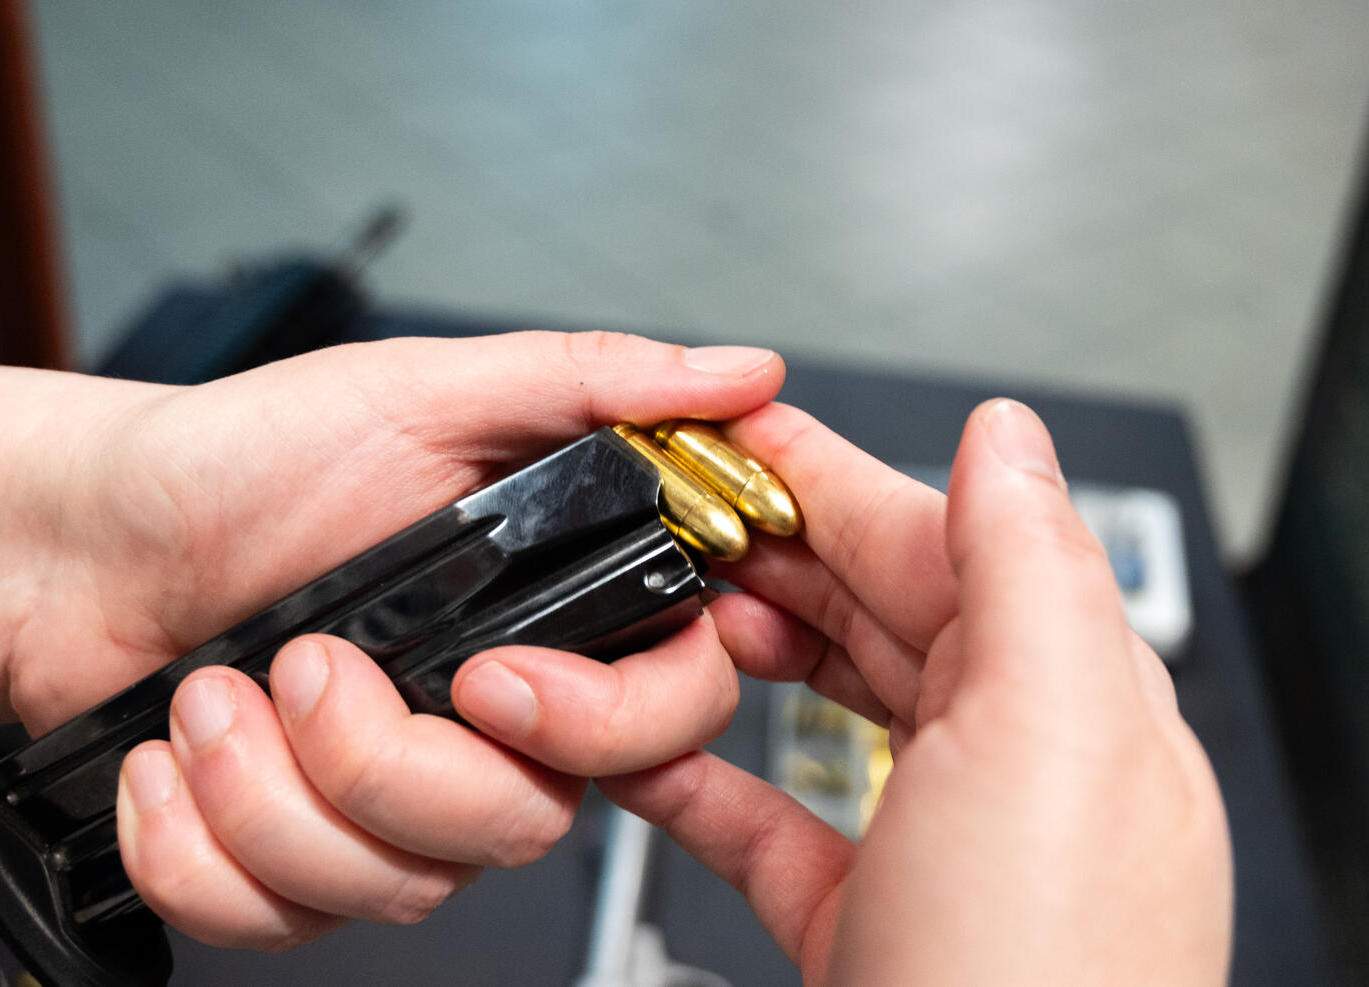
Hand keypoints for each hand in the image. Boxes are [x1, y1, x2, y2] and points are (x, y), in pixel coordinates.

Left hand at [0, 331, 780, 947]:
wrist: (79, 538)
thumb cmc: (242, 457)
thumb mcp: (418, 392)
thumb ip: (587, 383)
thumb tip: (739, 375)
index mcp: (534, 613)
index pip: (664, 713)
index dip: (605, 725)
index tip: (495, 683)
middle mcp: (480, 721)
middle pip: (521, 824)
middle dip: (383, 762)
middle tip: (304, 662)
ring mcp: (391, 801)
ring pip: (401, 886)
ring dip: (270, 795)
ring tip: (213, 696)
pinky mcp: (296, 859)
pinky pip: (282, 921)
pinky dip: (196, 852)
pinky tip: (172, 765)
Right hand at [599, 399, 1232, 984]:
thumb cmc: (1045, 978)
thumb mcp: (1052, 736)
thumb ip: (1030, 564)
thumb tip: (1006, 431)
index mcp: (1067, 695)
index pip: (935, 538)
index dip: (821, 472)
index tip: (726, 428)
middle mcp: (1007, 761)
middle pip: (869, 609)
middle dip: (760, 550)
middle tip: (660, 514)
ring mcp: (930, 842)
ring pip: (815, 702)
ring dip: (726, 650)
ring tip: (652, 613)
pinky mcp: (858, 919)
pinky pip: (762, 818)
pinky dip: (694, 776)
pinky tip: (640, 750)